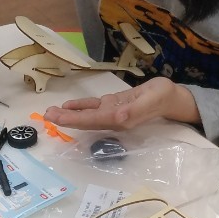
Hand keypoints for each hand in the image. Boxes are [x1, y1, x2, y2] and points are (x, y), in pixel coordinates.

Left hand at [44, 78, 199, 130]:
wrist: (172, 96)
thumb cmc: (162, 97)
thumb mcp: (151, 101)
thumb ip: (135, 110)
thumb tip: (118, 117)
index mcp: (120, 120)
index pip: (92, 121)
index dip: (74, 120)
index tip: (57, 118)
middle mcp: (113, 119)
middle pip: (85, 121)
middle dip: (66, 119)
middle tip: (46, 116)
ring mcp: (112, 112)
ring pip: (86, 115)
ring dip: (69, 114)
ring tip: (52, 112)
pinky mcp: (114, 104)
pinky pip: (94, 106)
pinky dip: (80, 106)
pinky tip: (68, 105)